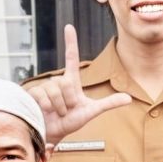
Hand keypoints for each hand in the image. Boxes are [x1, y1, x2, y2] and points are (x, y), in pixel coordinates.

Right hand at [24, 24, 133, 143]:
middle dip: (69, 101)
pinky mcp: (33, 94)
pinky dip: (48, 107)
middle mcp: (57, 81)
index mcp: (71, 82)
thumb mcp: (91, 112)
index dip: (71, 43)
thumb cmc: (70, 122)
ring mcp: (44, 87)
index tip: (69, 26)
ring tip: (57, 112)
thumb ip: (108, 104)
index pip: (71, 59)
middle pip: (66, 83)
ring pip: (55, 91)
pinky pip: (43, 96)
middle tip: (66, 110)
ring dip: (59, 107)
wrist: (53, 134)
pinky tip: (45, 111)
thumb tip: (129, 98)